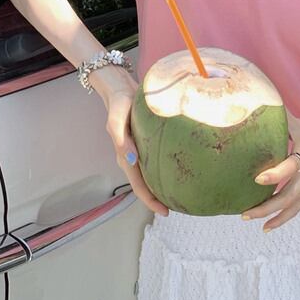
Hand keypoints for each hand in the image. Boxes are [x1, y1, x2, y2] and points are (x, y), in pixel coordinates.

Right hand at [100, 75, 169, 217]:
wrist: (120, 87)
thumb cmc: (119, 103)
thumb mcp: (117, 119)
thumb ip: (121, 140)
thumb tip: (131, 161)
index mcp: (125, 156)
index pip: (139, 186)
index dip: (150, 201)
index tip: (165, 212)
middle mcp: (133, 157)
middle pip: (146, 184)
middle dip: (159, 198)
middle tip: (181, 206)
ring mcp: (139, 150)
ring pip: (152, 174)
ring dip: (163, 185)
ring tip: (182, 193)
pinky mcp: (147, 141)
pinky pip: (156, 160)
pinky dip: (165, 168)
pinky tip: (179, 168)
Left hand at [241, 107, 299, 231]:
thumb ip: (281, 118)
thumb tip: (256, 105)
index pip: (290, 166)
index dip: (275, 175)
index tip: (257, 179)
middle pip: (288, 194)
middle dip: (266, 205)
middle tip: (245, 212)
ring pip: (292, 206)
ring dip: (271, 215)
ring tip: (250, 219)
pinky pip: (297, 209)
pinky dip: (282, 219)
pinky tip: (267, 226)